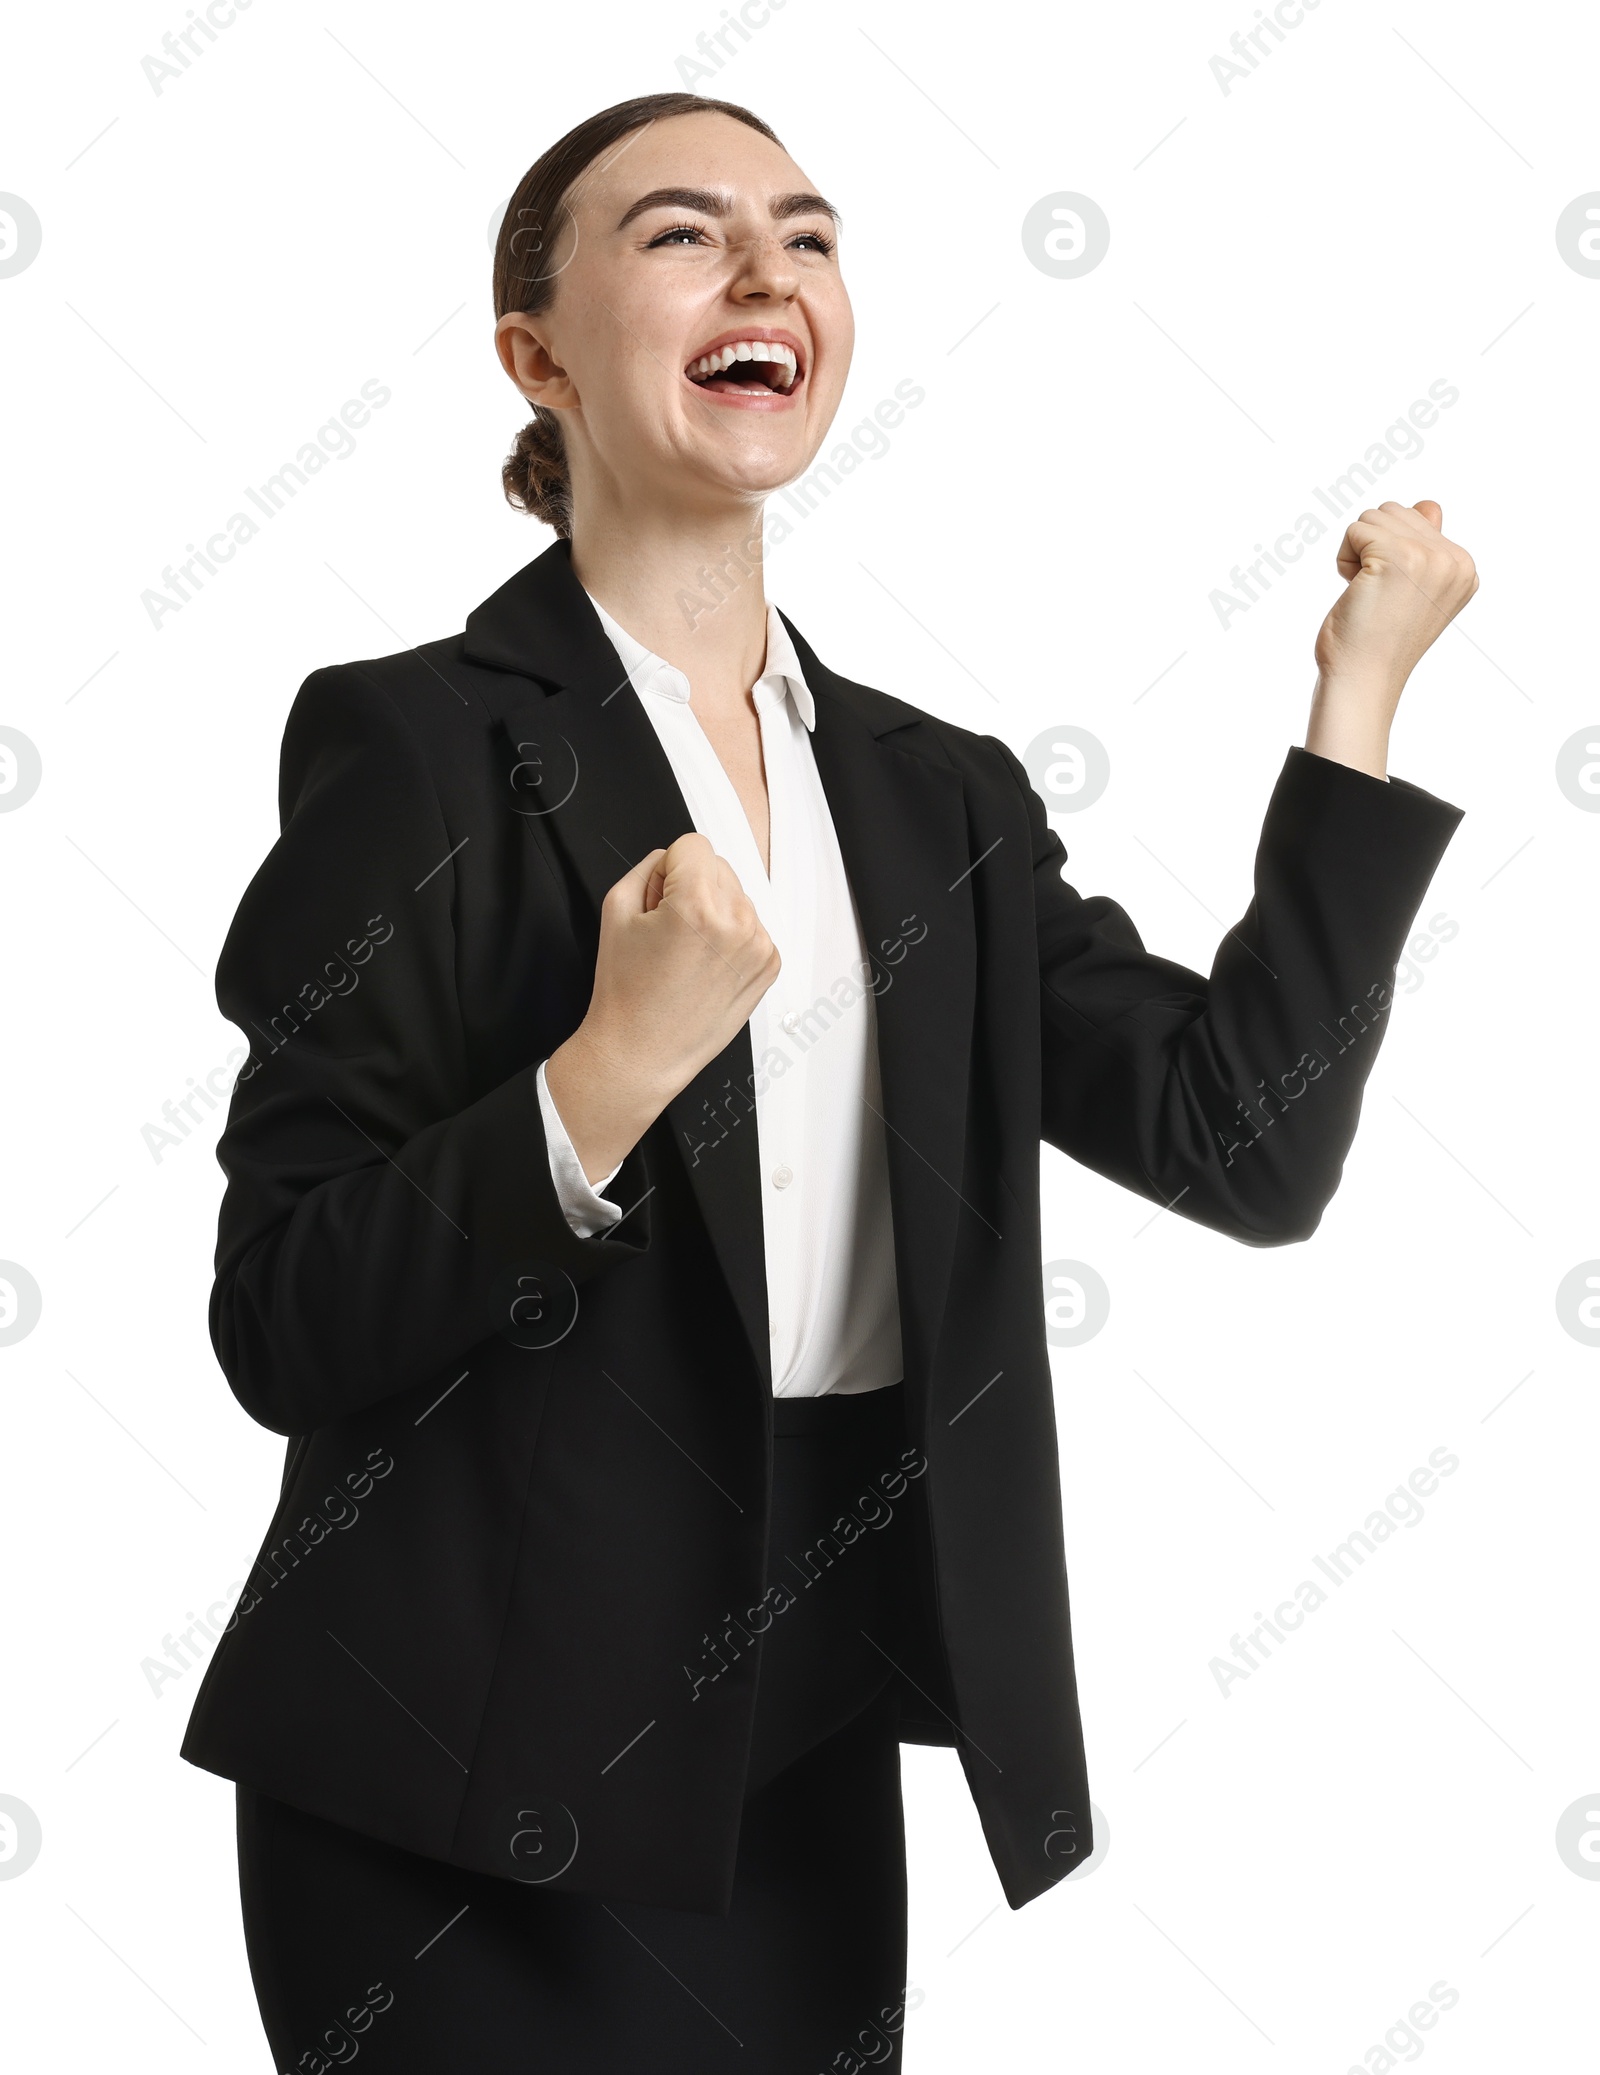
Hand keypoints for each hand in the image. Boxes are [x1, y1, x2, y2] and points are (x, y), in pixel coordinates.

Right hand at [544, 833, 779, 1182]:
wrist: (642, 1052)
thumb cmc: (625, 990)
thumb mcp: (616, 909)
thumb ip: (648, 867)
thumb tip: (673, 860)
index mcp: (699, 906)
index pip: (692, 845)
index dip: (666, 869)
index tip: (658, 901)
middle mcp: (738, 923)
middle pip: (718, 867)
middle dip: (692, 887)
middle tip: (668, 931)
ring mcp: (759, 946)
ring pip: (736, 895)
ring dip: (713, 911)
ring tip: (685, 952)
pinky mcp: (769, 965)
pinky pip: (749, 925)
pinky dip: (729, 936)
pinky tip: (704, 965)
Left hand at [1306, 500, 1477, 778]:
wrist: (1362, 679)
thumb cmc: (1378, 640)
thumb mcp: (1413, 588)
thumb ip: (1425, 545)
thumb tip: (1428, 505)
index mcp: (1464, 567)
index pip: (1419, 518)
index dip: (1390, 552)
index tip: (1393, 594)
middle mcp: (1455, 560)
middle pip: (1395, 512)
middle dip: (1372, 547)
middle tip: (1376, 592)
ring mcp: (1429, 557)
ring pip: (1374, 517)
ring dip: (1357, 552)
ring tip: (1367, 591)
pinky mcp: (1397, 557)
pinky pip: (1355, 530)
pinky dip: (1344, 559)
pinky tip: (1354, 589)